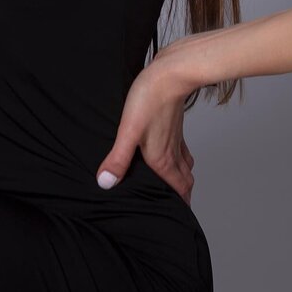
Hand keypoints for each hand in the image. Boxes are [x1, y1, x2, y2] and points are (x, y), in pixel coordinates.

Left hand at [95, 54, 195, 204]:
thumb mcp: (128, 130)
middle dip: (183, 195)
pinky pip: (182, 147)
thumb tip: (106, 183)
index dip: (180, 205)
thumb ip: (118, 158)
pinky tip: (172, 152)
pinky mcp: (175, 123)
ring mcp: (176, 136)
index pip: (178, 189)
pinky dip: (181, 157)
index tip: (178, 219)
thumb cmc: (149, 99)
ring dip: (182, 177)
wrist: (170, 72)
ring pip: (185, 164)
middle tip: (177, 206)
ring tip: (176, 185)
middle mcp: (172, 150)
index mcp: (162, 158)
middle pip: (184, 180)